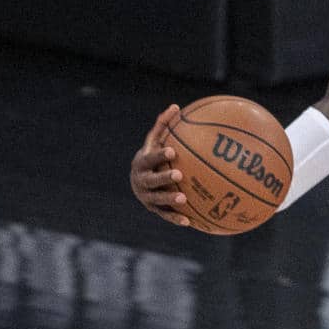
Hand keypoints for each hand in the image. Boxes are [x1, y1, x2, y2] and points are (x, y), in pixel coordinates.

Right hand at [130, 105, 192, 227]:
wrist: (138, 181)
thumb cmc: (152, 157)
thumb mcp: (154, 142)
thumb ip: (163, 126)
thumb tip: (176, 106)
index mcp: (142, 163)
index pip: (150, 158)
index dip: (159, 155)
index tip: (172, 151)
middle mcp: (141, 180)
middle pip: (151, 180)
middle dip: (163, 178)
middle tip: (179, 175)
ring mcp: (146, 196)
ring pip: (157, 199)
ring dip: (170, 200)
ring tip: (184, 200)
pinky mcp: (154, 210)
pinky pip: (165, 216)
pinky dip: (176, 219)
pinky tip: (189, 223)